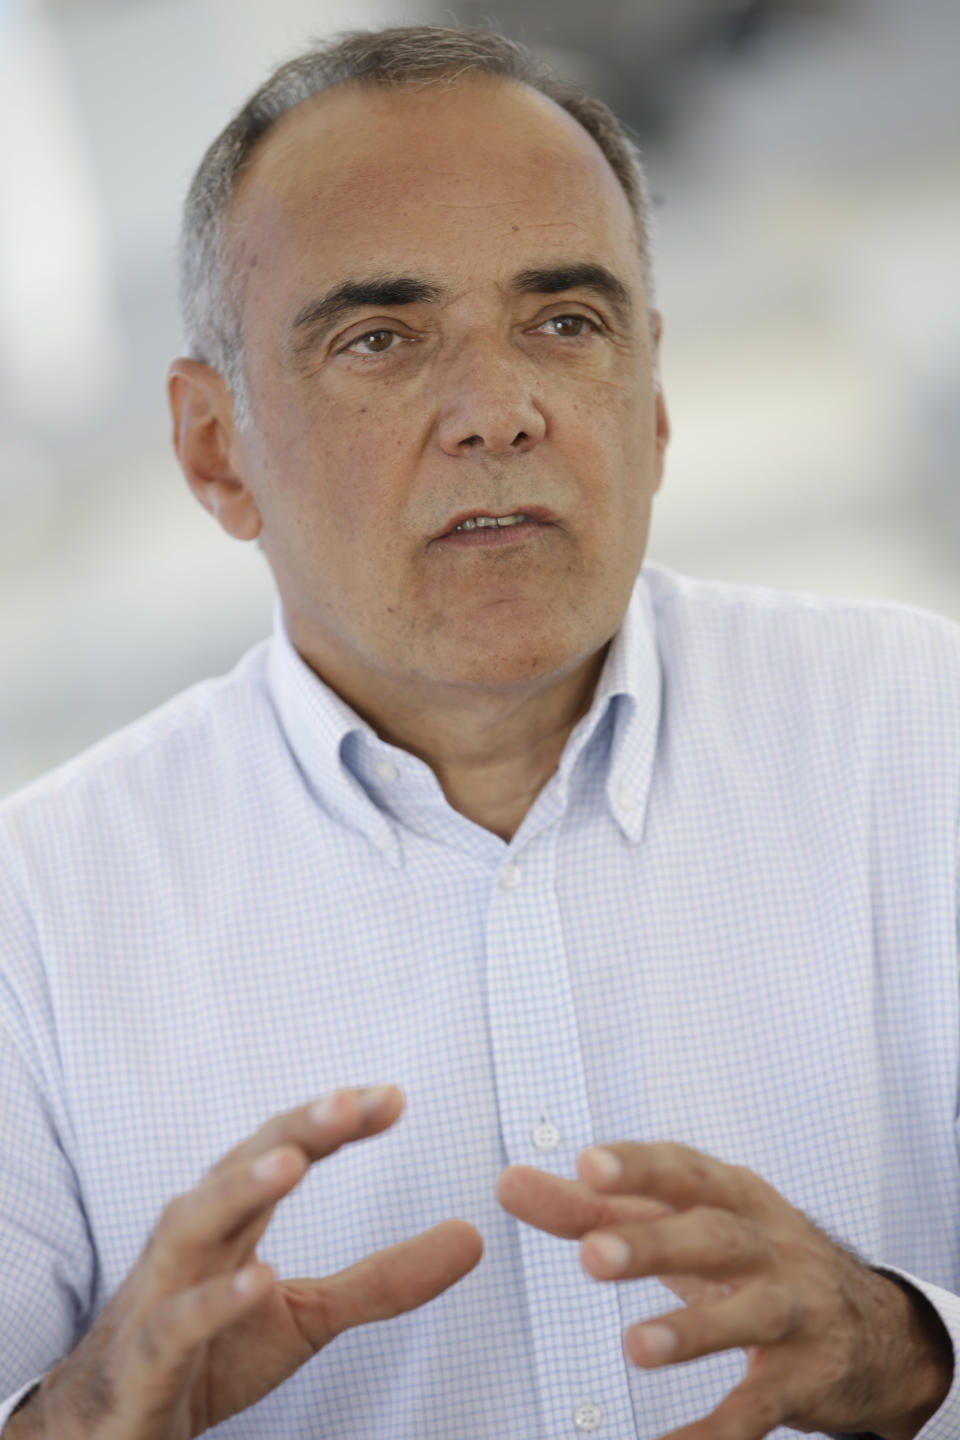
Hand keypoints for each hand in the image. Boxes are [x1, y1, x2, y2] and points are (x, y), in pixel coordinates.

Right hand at [18, 1086, 480, 1438]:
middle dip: (294, 1129)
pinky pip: (176, 1322)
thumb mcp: (308, 1315)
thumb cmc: (209, 1354)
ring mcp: (162, 1293)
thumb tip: (473, 1236)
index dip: (335, 1122)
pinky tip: (261, 1280)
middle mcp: (194, 1239)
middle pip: (241, 1165)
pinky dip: (215, 1300)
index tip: (394, 1098)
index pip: (285, 1149)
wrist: (117, 1430)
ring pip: (193, 1223)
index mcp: (233, 1219)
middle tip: (349, 1101)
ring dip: (241, 1188)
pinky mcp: (147, 1359)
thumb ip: (385, 1278)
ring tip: (293, 1162)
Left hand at [497, 1141, 951, 1439]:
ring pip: (748, 1316)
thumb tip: (508, 1184)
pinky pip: (758, 1406)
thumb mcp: (684, 1222)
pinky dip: (717, 1430)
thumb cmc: (754, 1257)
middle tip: (592, 1257)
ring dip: (693, 1330)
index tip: (587, 1164)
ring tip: (635, 1347)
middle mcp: (768, 1244)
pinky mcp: (805, 1377)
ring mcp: (793, 1309)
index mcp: (732, 1195)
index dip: (638, 1167)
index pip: (683, 1171)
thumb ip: (593, 1207)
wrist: (879, 1329)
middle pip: (713, 1236)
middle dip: (655, 1245)